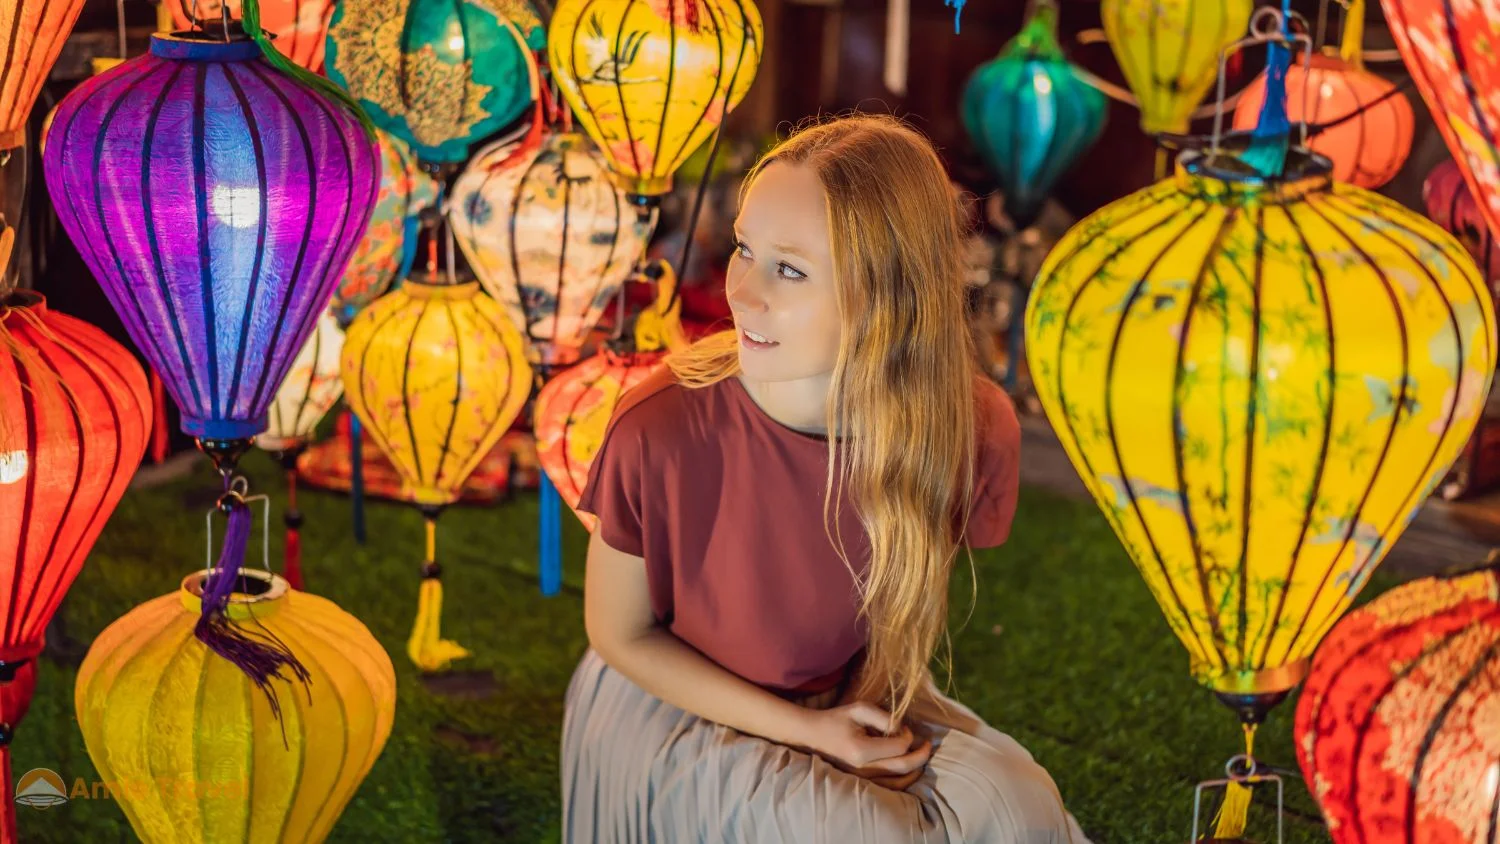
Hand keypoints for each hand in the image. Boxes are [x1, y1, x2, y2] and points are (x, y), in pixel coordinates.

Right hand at [796, 701, 932, 790]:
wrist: (813, 736)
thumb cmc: (836, 719)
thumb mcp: (860, 709)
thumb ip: (884, 718)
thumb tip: (903, 732)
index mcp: (862, 750)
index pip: (899, 747)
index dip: (908, 735)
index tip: (905, 727)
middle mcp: (863, 769)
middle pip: (903, 767)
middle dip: (921, 755)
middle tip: (929, 745)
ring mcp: (862, 779)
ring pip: (899, 782)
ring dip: (916, 770)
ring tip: (922, 758)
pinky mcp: (862, 783)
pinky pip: (889, 788)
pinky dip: (904, 780)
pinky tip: (909, 770)